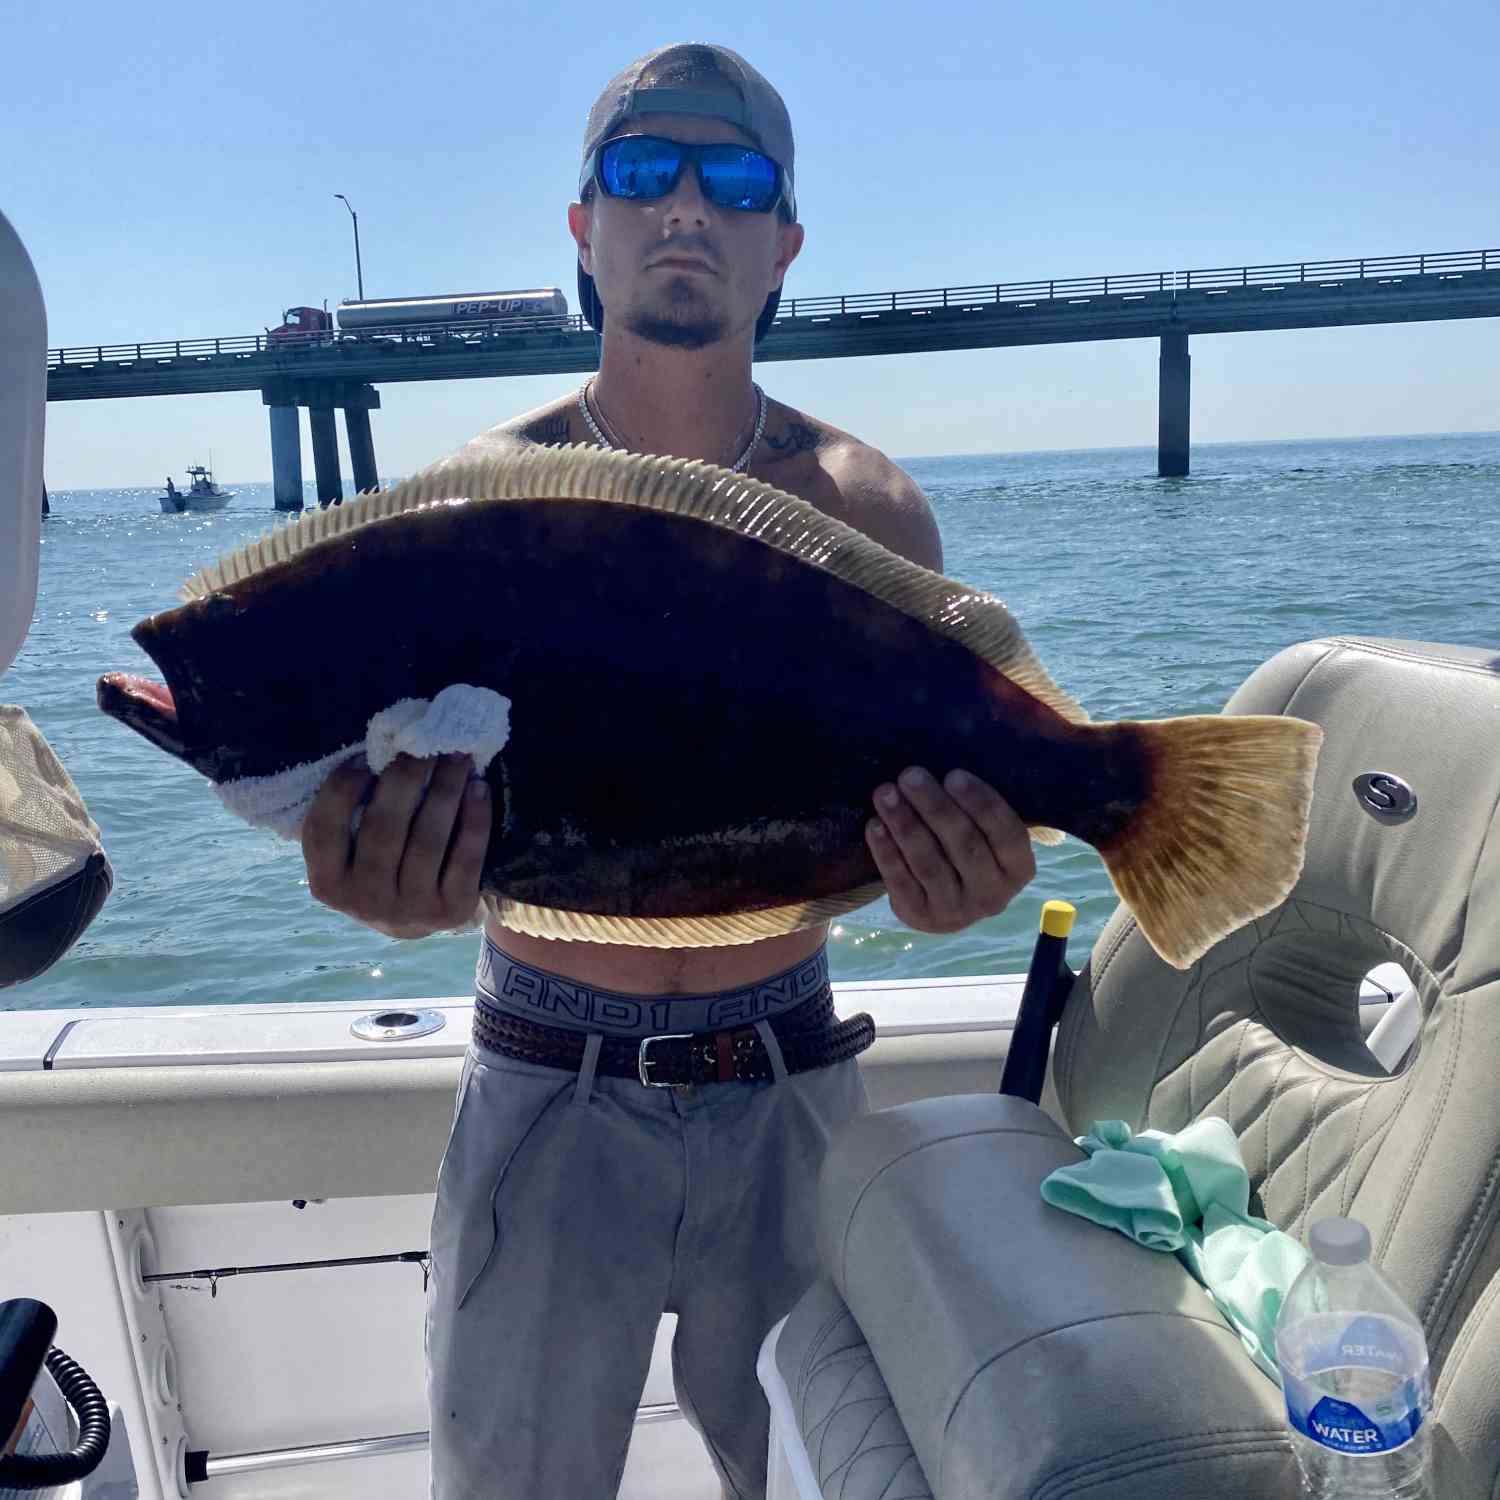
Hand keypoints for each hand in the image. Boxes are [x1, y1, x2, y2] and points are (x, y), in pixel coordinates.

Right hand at [301, 752, 491, 938]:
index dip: (342, 789)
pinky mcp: (451, 911)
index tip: (366, 758)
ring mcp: (410, 909)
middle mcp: (365, 901)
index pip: (323, 830)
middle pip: (383, 829)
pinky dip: (475, 819)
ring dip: (445, 790)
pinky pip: (466, 857)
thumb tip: (378, 753)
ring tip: (458, 757)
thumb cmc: (380, 868)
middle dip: (405, 779)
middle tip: (424, 745)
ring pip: (427, 840)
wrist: (417, 919)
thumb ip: (350, 815)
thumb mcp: (351, 852)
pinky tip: (478, 788)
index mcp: (328, 883)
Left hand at [866, 767, 1034, 933]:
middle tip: (910, 774)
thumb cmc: (967, 842)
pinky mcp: (921, 917)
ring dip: (904, 824)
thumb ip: (982, 802)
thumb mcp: (985, 828)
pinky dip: (886, 852)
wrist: (943, 896)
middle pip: (964, 845)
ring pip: (929, 862)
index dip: (981, 803)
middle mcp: (993, 895)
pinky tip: (874, 825)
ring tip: (885, 792)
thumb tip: (962, 745)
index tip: (954, 774)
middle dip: (934, 806)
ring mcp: (957, 911)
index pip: (1006, 833)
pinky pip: (901, 882)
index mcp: (1018, 867)